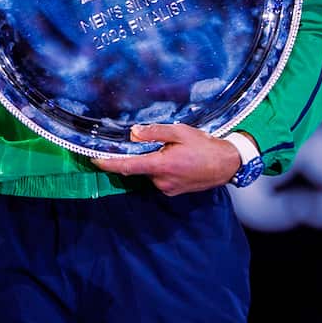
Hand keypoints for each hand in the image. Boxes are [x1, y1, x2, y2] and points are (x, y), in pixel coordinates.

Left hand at [90, 123, 241, 195]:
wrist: (227, 165)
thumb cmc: (205, 146)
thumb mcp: (180, 132)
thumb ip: (155, 132)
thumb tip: (134, 133)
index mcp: (162, 165)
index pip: (128, 166)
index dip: (109, 163)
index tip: (94, 159)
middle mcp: (162, 180)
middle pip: (138, 168)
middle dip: (137, 155)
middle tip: (148, 141)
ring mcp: (167, 188)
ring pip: (149, 172)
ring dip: (151, 161)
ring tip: (170, 149)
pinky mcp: (173, 190)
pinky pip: (158, 177)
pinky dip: (159, 167)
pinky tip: (175, 158)